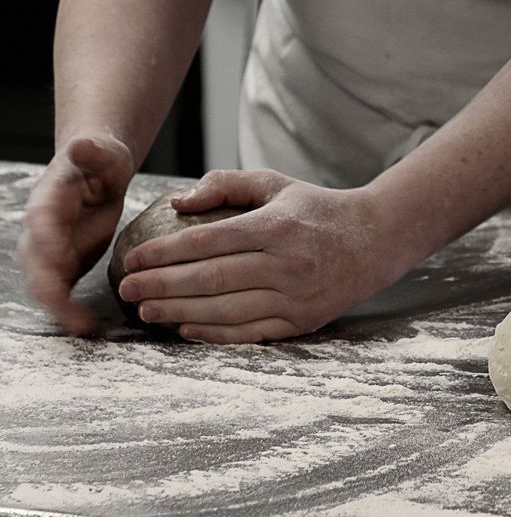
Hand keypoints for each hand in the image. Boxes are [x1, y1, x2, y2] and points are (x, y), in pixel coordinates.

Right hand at [18, 135, 134, 334]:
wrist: (97, 174)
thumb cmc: (100, 161)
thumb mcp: (103, 153)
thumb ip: (93, 152)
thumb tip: (82, 144)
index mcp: (47, 202)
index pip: (41, 225)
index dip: (48, 244)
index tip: (62, 262)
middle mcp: (40, 232)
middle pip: (36, 263)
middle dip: (51, 289)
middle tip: (72, 312)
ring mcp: (49, 252)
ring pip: (44, 285)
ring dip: (60, 308)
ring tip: (83, 327)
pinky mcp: (64, 266)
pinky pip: (60, 293)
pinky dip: (70, 311)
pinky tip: (88, 326)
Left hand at [115, 169, 415, 342]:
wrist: (377, 239)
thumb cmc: (318, 209)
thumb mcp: (277, 183)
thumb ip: (227, 184)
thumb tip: (180, 201)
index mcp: (277, 226)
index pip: (210, 241)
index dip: (167, 252)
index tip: (135, 259)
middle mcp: (286, 263)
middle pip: (212, 278)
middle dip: (162, 285)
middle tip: (128, 290)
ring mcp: (296, 296)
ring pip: (226, 310)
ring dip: (180, 312)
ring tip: (147, 311)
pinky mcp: (303, 320)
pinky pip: (250, 331)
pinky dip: (215, 333)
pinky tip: (186, 328)